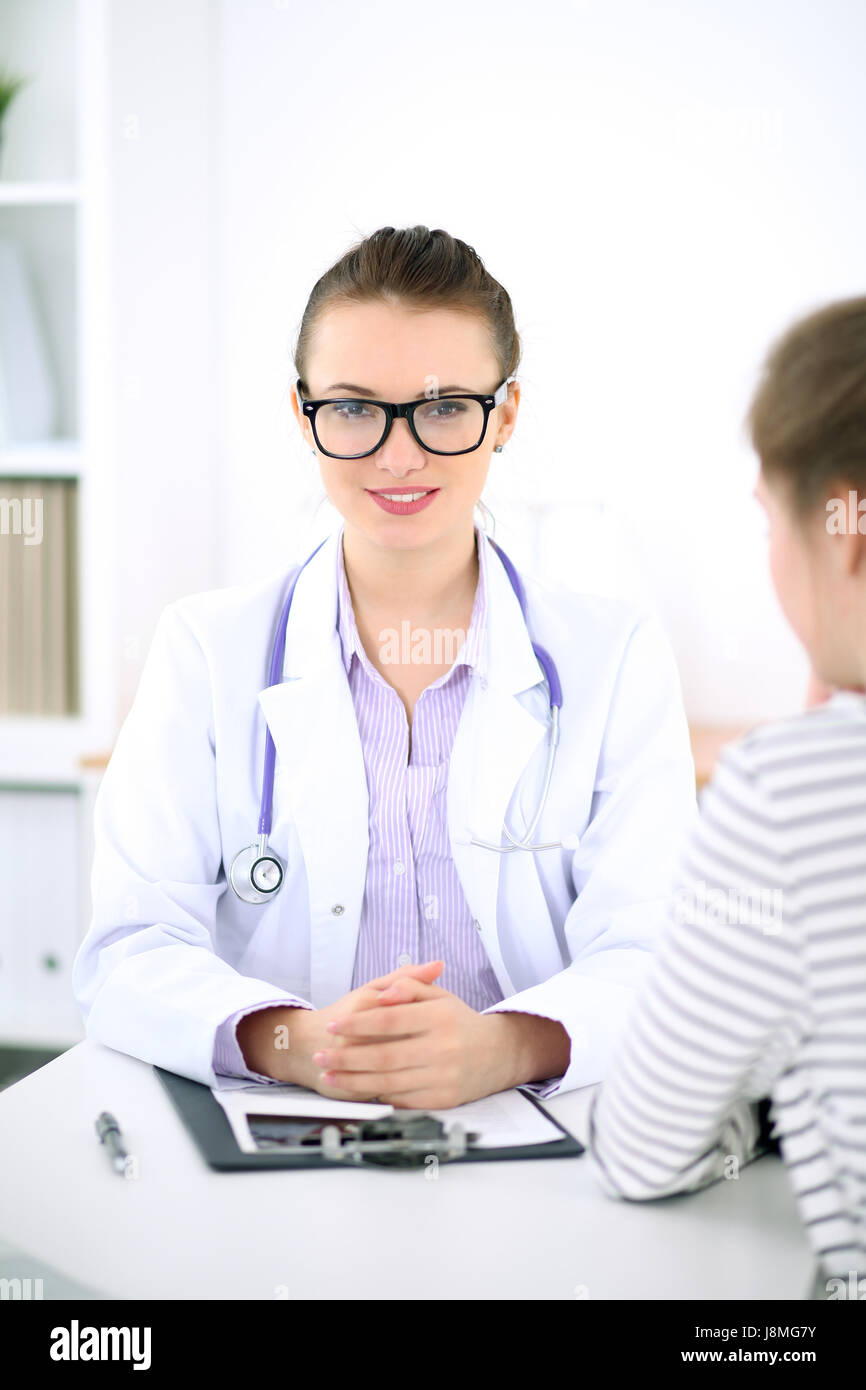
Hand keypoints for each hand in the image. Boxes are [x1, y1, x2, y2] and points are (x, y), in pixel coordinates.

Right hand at [235, 960, 442, 1097]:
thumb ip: (406, 978)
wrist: (302, 1044)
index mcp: (363, 1005)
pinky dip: (397, 1092)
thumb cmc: (349, 1014)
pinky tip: (414, 1088)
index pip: (402, 1015)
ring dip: (413, 1074)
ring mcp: (345, 1061)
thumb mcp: (374, 988)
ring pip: (387, 1073)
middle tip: (447, 1054)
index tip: (447, 1029)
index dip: (426, 1025)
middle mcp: (351, 1033)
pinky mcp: (342, 1087)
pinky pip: (376, 1091)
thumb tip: (438, 965)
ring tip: (434, 1071)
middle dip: (423, 1052)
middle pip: (398, 1046)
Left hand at [312, 967, 519, 1108]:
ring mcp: (444, 1077)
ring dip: (353, 1080)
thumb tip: (382, 995)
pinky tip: (358, 1090)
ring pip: (388, 1082)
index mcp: (441, 1017)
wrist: (498, 1055)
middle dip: (346, 1057)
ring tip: (329, 1076)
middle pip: (383, 1055)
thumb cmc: (460, 1023)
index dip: (357, 1023)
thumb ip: (410, 986)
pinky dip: (377, 1096)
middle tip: (320, 1056)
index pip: (389, 1019)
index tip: (333, 1026)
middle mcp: (444, 1048)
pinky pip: (403, 1100)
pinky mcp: (444, 1101)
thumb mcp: (440, 996)